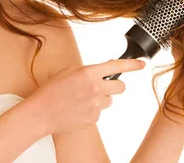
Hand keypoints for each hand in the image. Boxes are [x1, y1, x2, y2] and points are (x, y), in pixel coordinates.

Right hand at [26, 59, 145, 134]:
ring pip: (109, 100)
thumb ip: (90, 69)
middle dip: (115, 86)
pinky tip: (78, 108)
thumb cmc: (52, 90)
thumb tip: (108, 66)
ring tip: (82, 99)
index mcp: (88, 73)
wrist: (42, 112)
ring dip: (101, 99)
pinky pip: (100, 112)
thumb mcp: (69, 72)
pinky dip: (92, 110)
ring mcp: (96, 105)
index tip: (142, 64)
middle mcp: (95, 88)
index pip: (117, 66)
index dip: (133, 65)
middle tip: (102, 87)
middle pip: (121, 87)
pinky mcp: (94, 118)